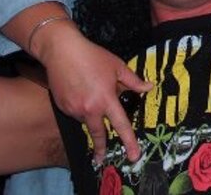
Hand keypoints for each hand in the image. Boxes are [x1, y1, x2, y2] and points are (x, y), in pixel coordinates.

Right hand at [37, 26, 152, 162]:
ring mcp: (73, 109)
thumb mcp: (117, 66)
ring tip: (90, 92)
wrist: (62, 51)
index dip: (129, 141)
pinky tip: (80, 92)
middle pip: (98, 133)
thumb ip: (133, 81)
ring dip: (91, 114)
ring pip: (86, 119)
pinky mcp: (62, 107)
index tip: (134, 156)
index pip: (121, 125)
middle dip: (101, 148)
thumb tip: (148, 87)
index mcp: (106, 99)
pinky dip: (80, 107)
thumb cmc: (92, 57)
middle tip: (102, 158)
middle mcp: (89, 108)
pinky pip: (75, 112)